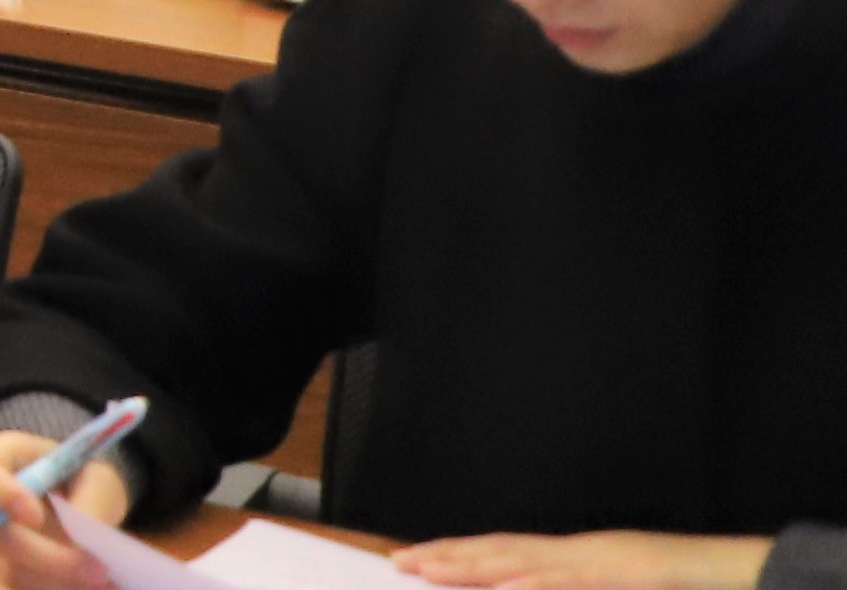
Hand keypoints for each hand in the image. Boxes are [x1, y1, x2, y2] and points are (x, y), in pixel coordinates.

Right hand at [0, 431, 133, 589]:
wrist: (75, 501)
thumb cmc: (80, 478)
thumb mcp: (96, 475)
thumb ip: (91, 497)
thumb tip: (84, 536)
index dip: (0, 492)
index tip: (35, 515)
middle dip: (48, 558)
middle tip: (98, 569)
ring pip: (4, 573)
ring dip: (53, 584)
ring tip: (100, 582)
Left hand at [392, 544, 774, 588]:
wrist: (736, 570)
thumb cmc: (677, 585)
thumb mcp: (615, 588)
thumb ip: (571, 587)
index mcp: (577, 557)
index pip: (507, 552)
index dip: (460, 555)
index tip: (417, 558)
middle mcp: (580, 552)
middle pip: (504, 550)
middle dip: (450, 556)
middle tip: (400, 559)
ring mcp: (600, 561)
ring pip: (527, 562)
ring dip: (476, 565)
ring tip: (431, 568)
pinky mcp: (625, 574)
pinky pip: (573, 581)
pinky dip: (538, 584)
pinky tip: (507, 586)